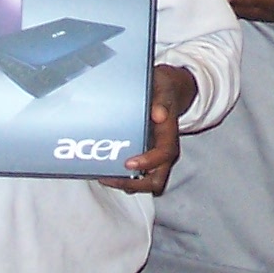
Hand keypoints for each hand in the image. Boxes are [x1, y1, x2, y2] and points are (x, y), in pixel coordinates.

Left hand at [107, 63, 198, 193]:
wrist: (169, 91)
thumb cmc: (163, 90)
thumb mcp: (163, 88)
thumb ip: (161, 100)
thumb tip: (159, 114)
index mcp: (170, 133)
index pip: (164, 154)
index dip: (148, 162)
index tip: (129, 163)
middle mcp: (164, 149)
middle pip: (156, 179)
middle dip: (134, 184)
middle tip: (110, 178)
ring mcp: (155, 155)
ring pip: (146, 181)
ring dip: (126, 184)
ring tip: (103, 177)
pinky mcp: (145, 156)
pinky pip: (137, 175)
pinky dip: (122, 178)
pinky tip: (105, 170)